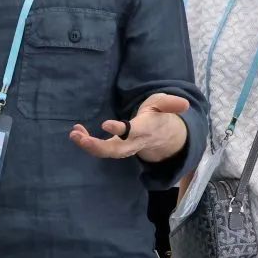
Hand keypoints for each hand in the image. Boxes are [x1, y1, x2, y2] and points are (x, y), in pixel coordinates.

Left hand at [69, 93, 188, 162]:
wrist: (163, 137)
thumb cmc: (159, 116)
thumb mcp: (165, 105)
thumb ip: (170, 103)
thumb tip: (184, 104)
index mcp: (145, 129)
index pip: (132, 132)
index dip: (120, 130)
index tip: (105, 124)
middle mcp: (134, 142)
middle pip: (116, 150)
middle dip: (98, 146)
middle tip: (80, 138)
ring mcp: (125, 148)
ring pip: (107, 153)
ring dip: (89, 145)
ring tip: (74, 135)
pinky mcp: (117, 148)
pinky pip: (102, 150)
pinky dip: (88, 143)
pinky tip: (77, 133)